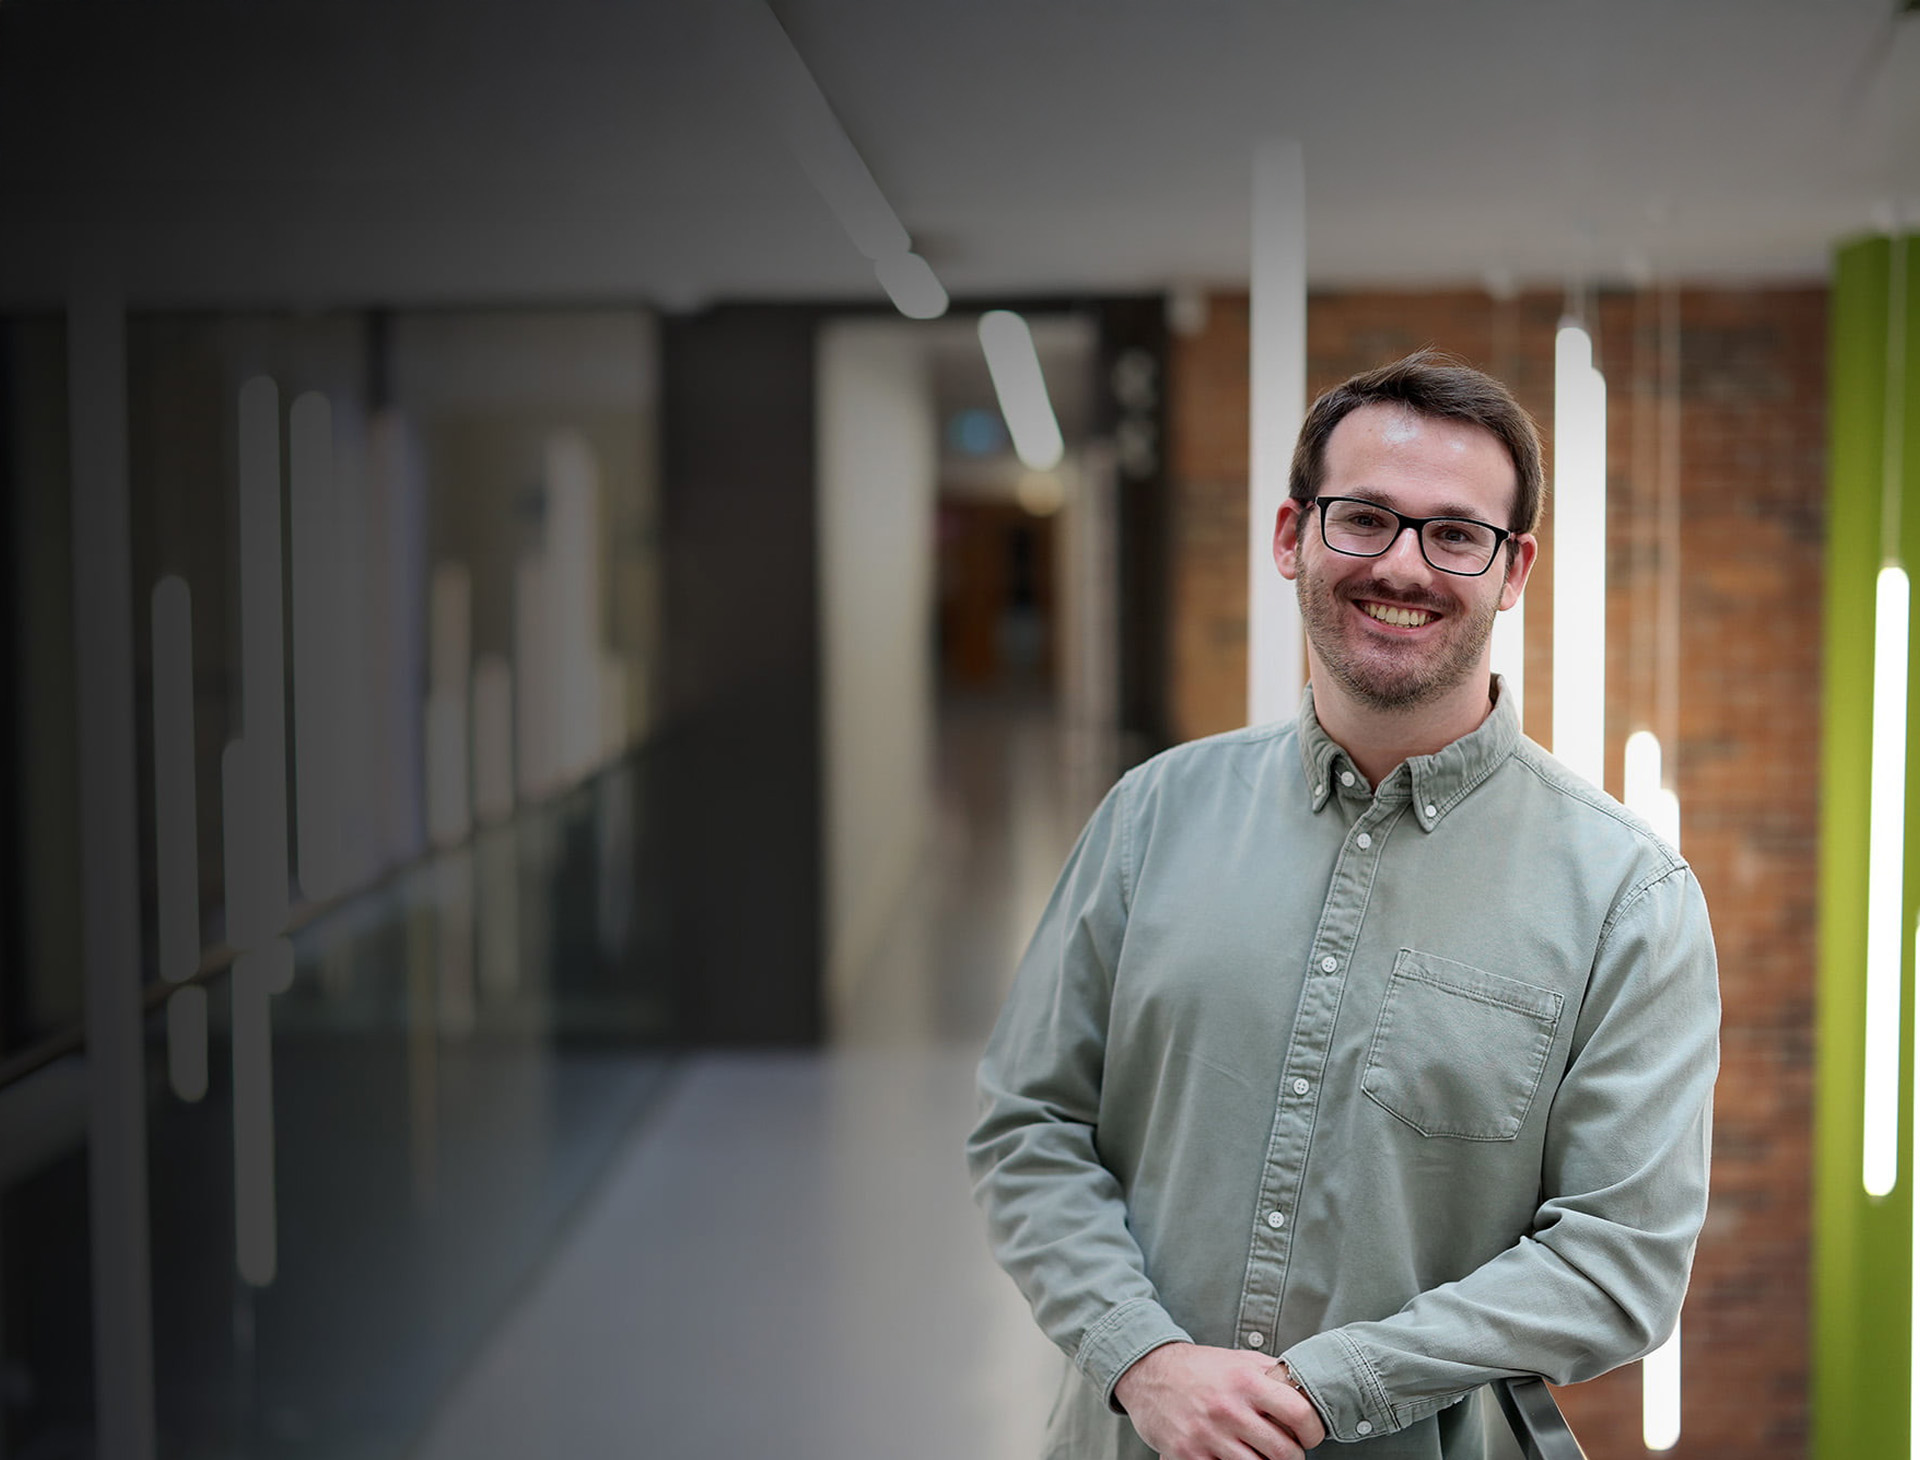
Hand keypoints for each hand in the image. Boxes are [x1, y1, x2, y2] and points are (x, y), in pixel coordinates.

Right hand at [1113, 1342, 1326, 1458]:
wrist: (1148, 1373)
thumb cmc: (1199, 1368)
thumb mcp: (1239, 1359)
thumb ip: (1272, 1375)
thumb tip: (1306, 1390)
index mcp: (1246, 1381)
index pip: (1300, 1414)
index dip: (1313, 1431)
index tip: (1309, 1435)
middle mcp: (1228, 1409)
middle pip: (1284, 1453)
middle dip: (1293, 1457)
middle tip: (1288, 1452)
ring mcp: (1207, 1435)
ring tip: (1260, 1455)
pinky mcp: (1188, 1455)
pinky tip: (1232, 1457)